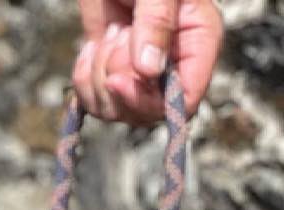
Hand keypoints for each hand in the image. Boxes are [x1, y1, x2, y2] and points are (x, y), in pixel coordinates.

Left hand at [74, 0, 223, 124]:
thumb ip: (156, 22)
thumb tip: (148, 70)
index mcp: (199, 41)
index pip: (186, 99)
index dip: (151, 102)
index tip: (120, 80)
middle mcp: (173, 64)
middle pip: (147, 113)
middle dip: (119, 86)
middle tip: (113, 41)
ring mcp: (141, 72)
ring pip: (117, 110)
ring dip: (99, 78)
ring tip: (108, 35)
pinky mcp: (112, 71)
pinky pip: (95, 101)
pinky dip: (85, 80)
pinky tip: (92, 47)